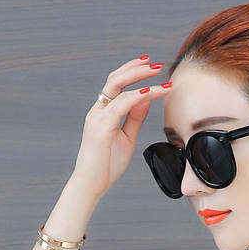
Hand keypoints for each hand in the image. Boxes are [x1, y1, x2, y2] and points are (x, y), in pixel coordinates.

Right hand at [73, 54, 171, 198]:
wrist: (91, 185)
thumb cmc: (106, 165)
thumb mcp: (127, 138)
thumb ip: (135, 118)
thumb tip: (146, 99)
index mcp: (102, 113)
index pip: (117, 84)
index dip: (133, 72)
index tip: (151, 66)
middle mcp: (98, 111)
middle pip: (115, 79)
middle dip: (136, 68)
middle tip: (156, 64)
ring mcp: (97, 118)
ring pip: (118, 87)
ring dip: (139, 77)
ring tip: (158, 73)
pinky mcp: (101, 128)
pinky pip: (120, 106)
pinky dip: (135, 97)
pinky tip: (149, 93)